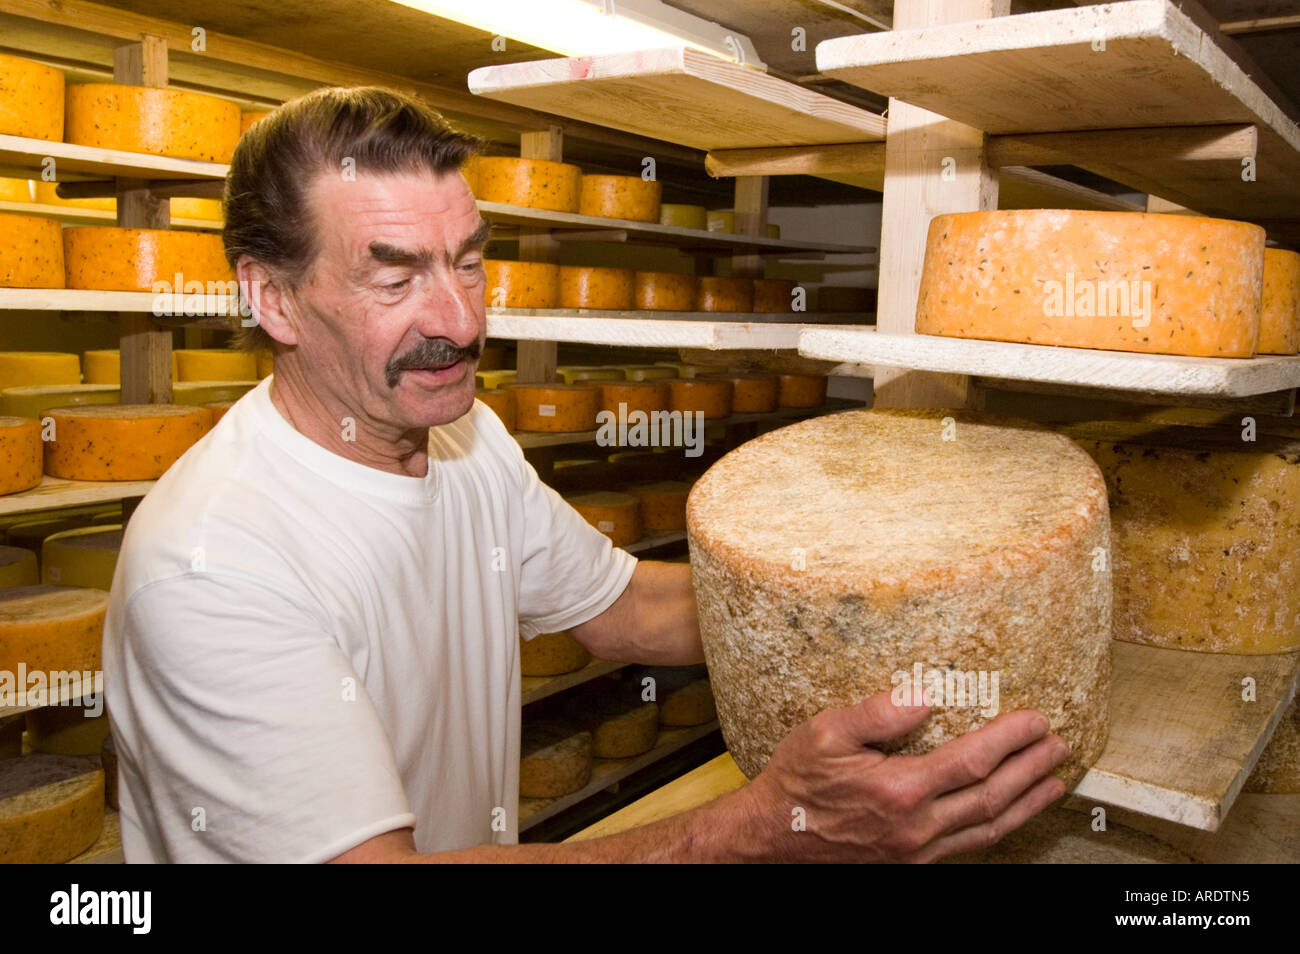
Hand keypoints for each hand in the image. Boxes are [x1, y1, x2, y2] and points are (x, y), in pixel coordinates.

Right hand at [741, 691, 1068, 862]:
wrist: (773, 837)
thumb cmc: (797, 780)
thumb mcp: (825, 732)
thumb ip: (878, 712)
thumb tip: (924, 696)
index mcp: (900, 789)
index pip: (973, 759)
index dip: (1011, 739)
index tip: (1036, 719)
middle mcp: (916, 825)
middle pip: (993, 796)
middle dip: (1032, 769)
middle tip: (1060, 746)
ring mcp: (917, 850)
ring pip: (989, 828)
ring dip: (1028, 803)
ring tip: (1055, 781)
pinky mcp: (912, 862)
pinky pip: (969, 846)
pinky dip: (1000, 828)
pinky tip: (1010, 813)